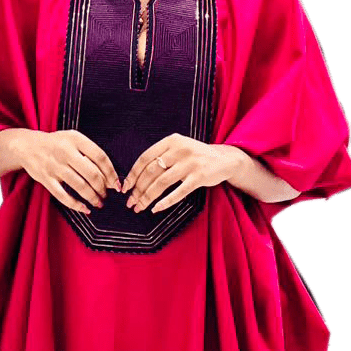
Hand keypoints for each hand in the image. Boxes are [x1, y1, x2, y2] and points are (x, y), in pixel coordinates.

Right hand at [20, 129, 120, 213]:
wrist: (27, 146)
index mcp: (76, 139)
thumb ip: (90, 152)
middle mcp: (65, 152)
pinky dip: (76, 205)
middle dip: (103, 188)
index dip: (111, 173)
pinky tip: (85, 209)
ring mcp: (55, 166)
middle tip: (106, 195)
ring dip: (93, 198)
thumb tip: (109, 176)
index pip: (100, 157)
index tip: (116, 184)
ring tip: (99, 203)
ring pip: (80, 186)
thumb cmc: (56, 144)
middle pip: (92, 174)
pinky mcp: (46, 179)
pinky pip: (63, 196)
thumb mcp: (73, 139)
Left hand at [122, 135, 238, 213]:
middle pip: (151, 172)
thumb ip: (161, 156)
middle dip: (138, 189)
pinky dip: (165, 202)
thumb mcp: (179, 148)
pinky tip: (156, 209)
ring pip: (162, 183)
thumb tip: (137, 177)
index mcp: (171, 141)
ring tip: (140, 207)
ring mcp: (190, 163)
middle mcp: (180, 150)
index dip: (133, 174)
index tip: (125, 187)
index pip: (145, 158)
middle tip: (130, 202)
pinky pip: (179, 192)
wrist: (225, 159)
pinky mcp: (200, 177)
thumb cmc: (197, 156)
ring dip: (148, 197)